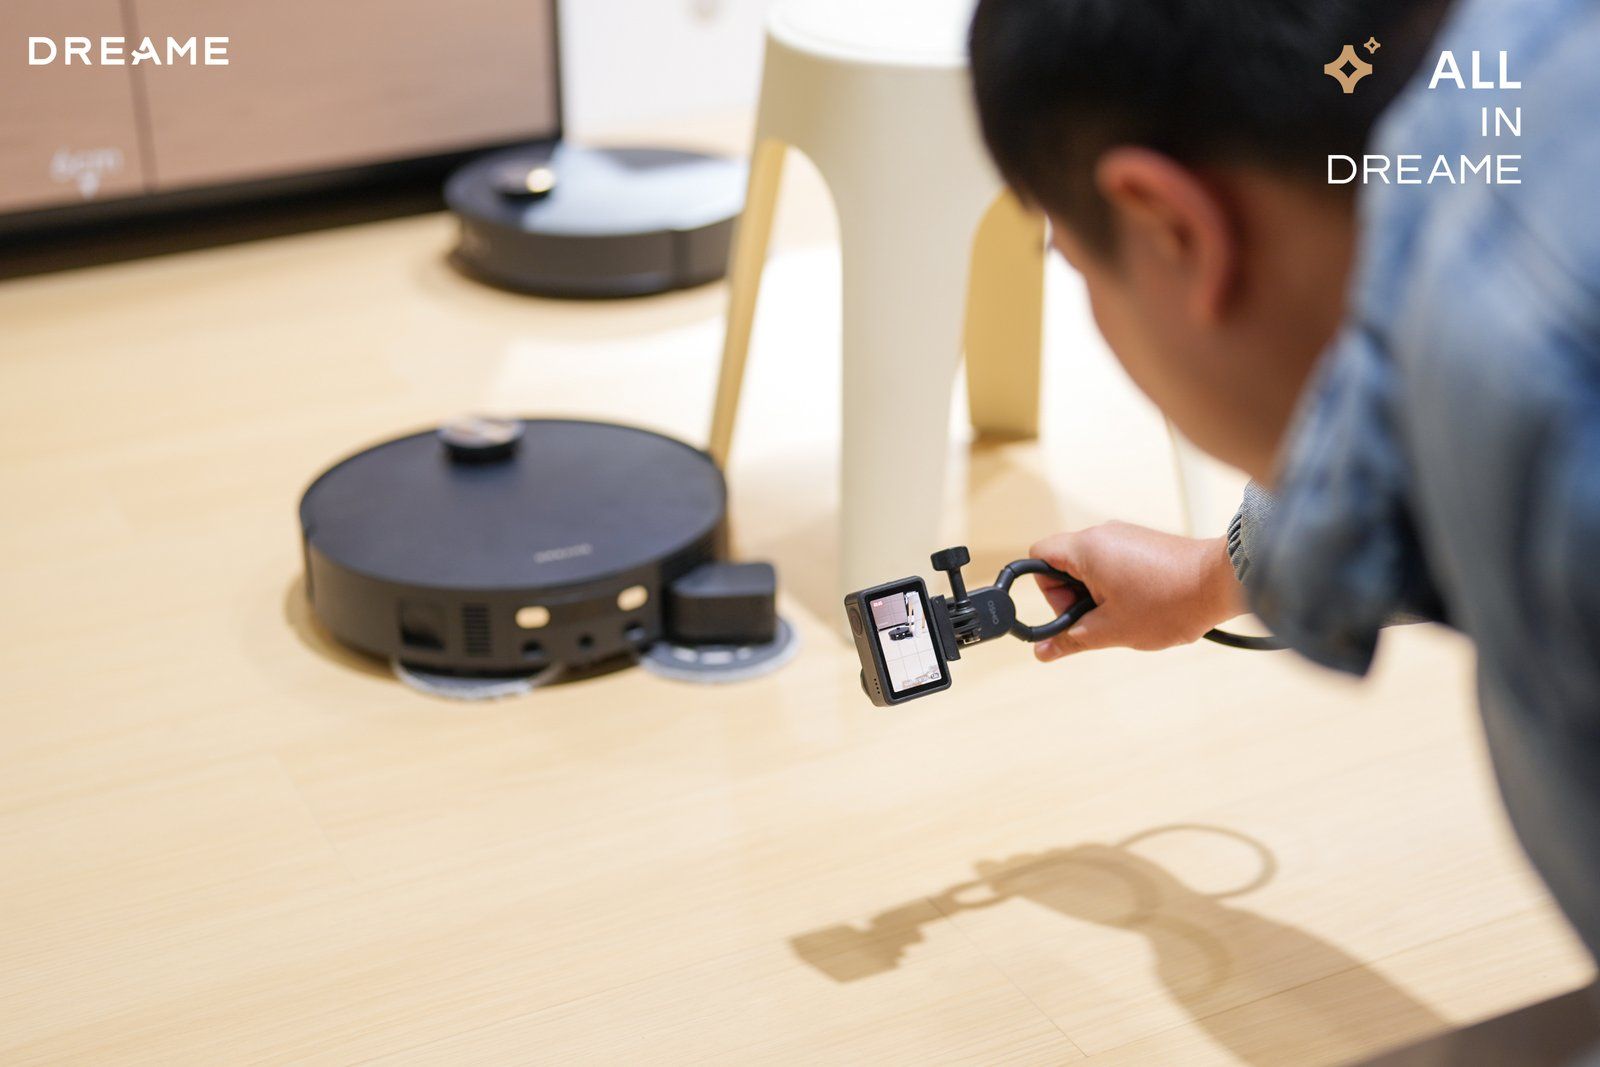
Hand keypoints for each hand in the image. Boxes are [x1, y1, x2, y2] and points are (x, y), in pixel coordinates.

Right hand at [1028, 522, 1244, 660]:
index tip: (1070, 613)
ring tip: (1127, 615)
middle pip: (1064, 564)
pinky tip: (1144, 605)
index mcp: (1086, 549)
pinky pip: (1115, 564)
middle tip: (1100, 620)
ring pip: (1091, 567)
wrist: (1221, 583)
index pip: (1037, 557)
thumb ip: (1071, 639)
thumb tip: (1042, 652)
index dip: (1045, 590)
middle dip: (1074, 597)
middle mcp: (1103, 535)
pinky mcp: (1145, 543)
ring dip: (1098, 594)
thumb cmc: (1168, 603)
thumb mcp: (1112, 630)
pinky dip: (1118, 587)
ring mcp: (1126, 536)